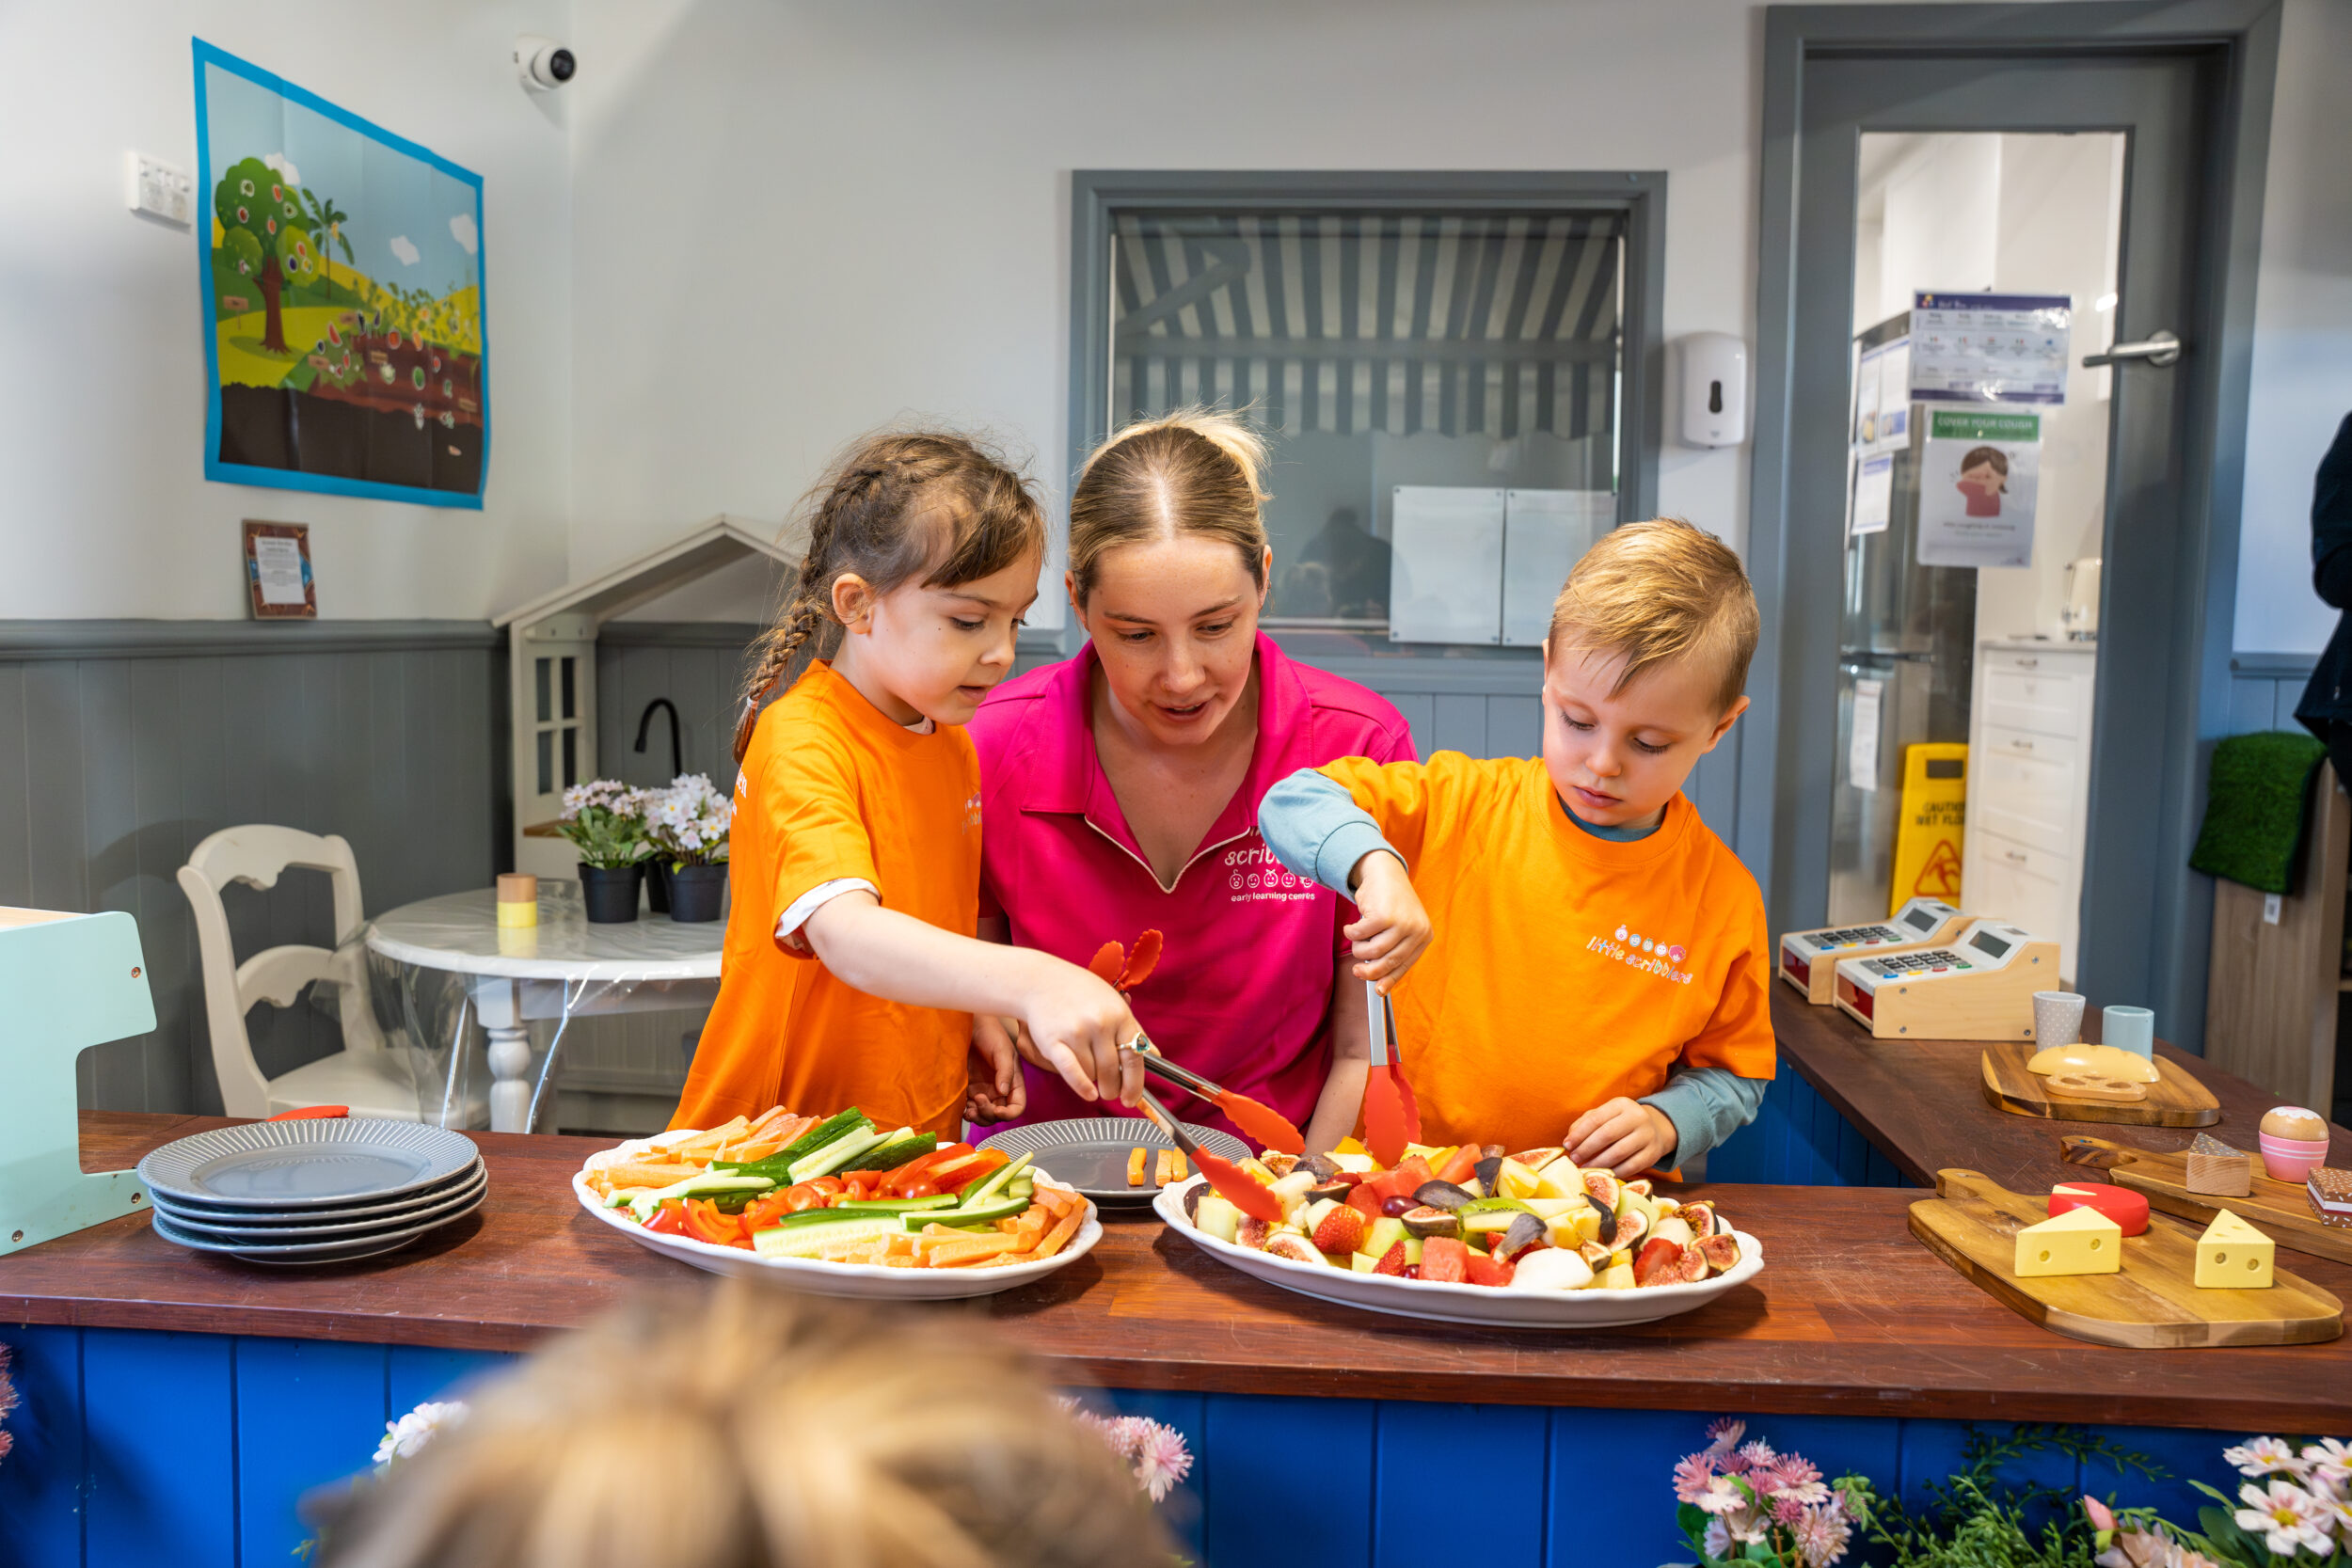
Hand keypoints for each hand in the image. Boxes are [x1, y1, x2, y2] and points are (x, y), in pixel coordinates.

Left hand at [963, 1014, 1027, 1123]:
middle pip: (998, 1114)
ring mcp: (983, 1090)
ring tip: (969, 1109)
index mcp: (1013, 1082)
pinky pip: (968, 1108)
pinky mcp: (967, 1089)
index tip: (998, 1110)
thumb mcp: (1002, 1049)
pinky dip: (966, 1112)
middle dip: (989, 1114)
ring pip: (983, 1115)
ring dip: (978, 1117)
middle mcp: (999, 1089)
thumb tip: (1003, 1091)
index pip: (1017, 1107)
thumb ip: (1005, 1070)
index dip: (1009, 1114)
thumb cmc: (990, 1032)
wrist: (968, 1024)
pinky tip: (962, 1107)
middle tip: (979, 1100)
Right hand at [1018, 955, 1146, 1106]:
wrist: (1041, 981)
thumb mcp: (1114, 1004)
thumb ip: (1135, 1031)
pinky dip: (1082, 1086)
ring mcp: (1077, 1032)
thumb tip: (1155, 1055)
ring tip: (1086, 1064)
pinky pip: (1072, 1073)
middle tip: (1109, 1092)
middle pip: (1112, 1071)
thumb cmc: (1080, 992)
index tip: (1132, 1098)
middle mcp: (1100, 1023)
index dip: (1135, 1084)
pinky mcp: (1053, 1041)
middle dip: (1112, 1087)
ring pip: (1091, 1073)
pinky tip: (1088, 1093)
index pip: (1135, 1057)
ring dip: (1091, 1077)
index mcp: (1119, 1015)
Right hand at [1345, 851, 1431, 992]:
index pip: (1405, 965)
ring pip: (1372, 951)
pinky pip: (1360, 935)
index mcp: (1423, 936)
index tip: (1377, 990)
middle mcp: (1416, 930)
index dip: (1389, 980)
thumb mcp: (1398, 927)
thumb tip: (1378, 984)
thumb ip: (1392, 950)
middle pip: (1388, 962)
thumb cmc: (1389, 902)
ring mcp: (1401, 922)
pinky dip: (1351, 933)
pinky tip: (1351, 927)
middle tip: (1356, 970)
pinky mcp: (1384, 915)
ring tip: (1355, 939)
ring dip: (1358, 948)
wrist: (1383, 871)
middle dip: (1369, 970)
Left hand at [1566, 1097, 1676, 1177]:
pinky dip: (1613, 1172)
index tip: (1566, 1145)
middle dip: (1587, 1148)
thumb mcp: (1605, 1115)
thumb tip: (1570, 1140)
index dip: (1579, 1133)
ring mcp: (1648, 1135)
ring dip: (1598, 1163)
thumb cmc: (1620, 1123)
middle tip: (1575, 1159)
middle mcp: (1637, 1117)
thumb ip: (1585, 1123)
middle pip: (1607, 1134)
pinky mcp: (1653, 1153)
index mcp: (1622, 1104)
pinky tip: (1602, 1175)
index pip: (1596, 1119)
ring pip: (1619, 1152)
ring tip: (1585, 1168)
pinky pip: (1631, 1166)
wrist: (1654, 1129)